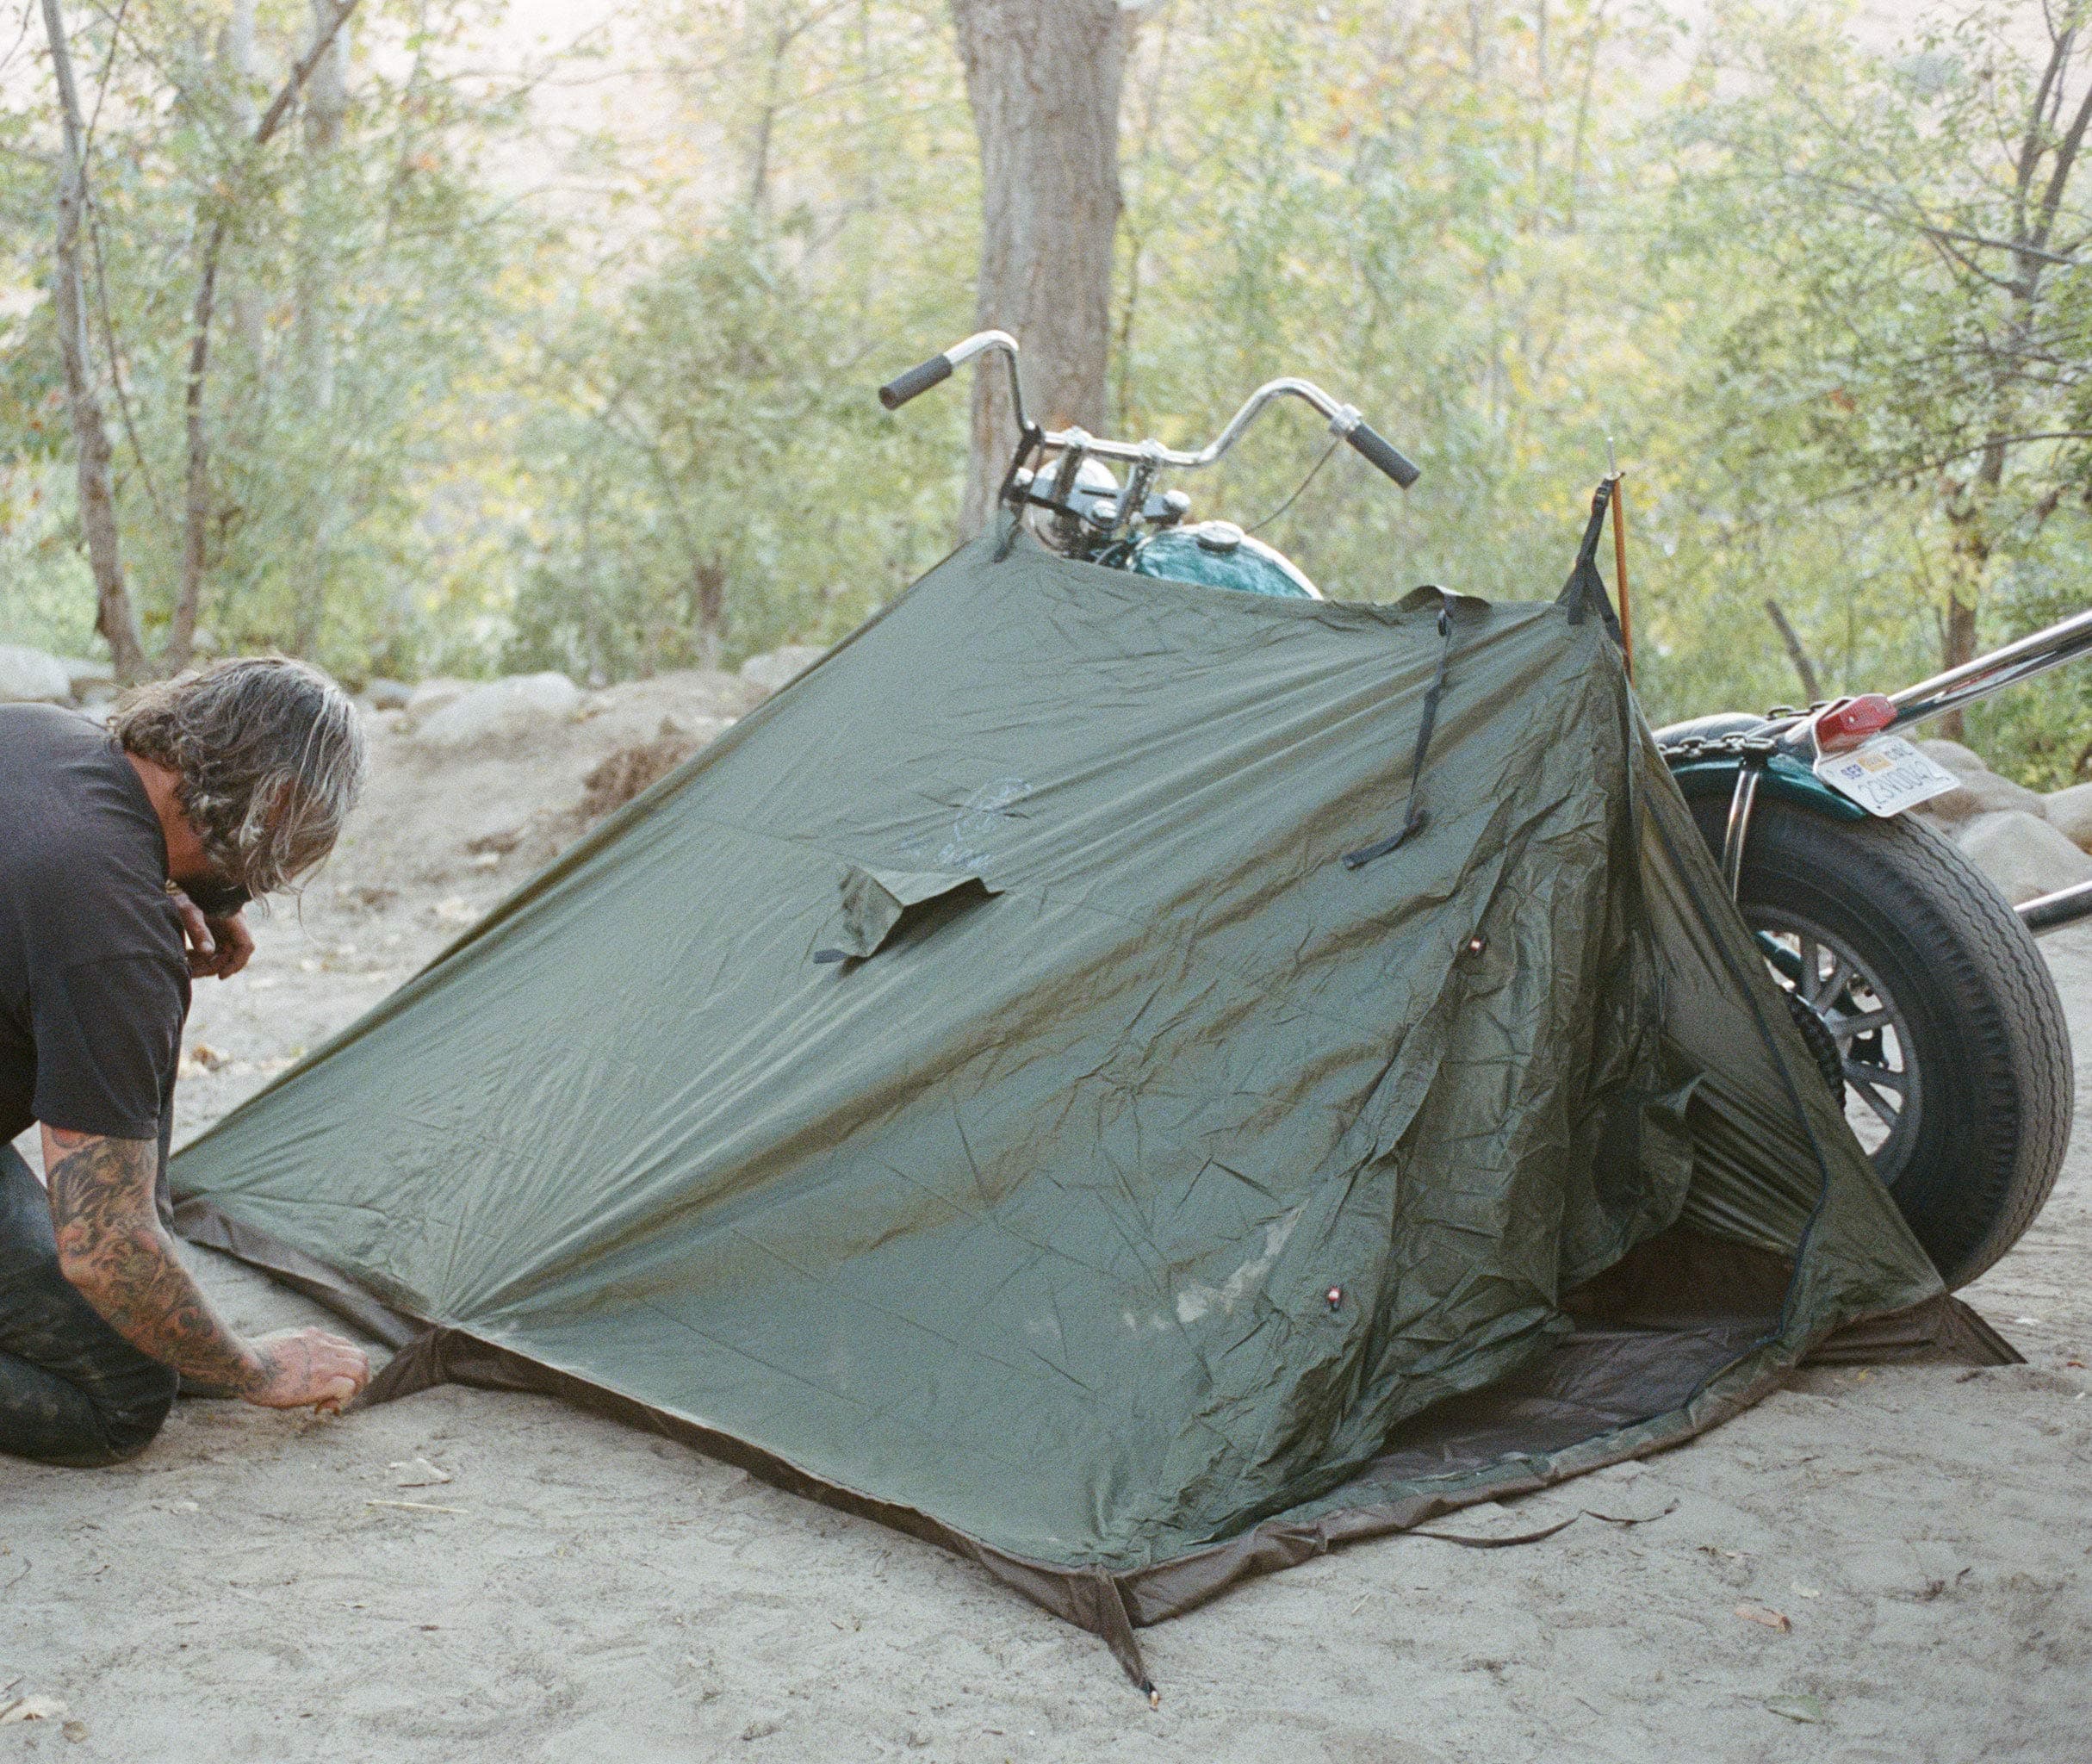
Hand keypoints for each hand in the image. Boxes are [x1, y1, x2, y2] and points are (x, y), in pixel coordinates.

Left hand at [169, 891, 253, 978]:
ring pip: (223, 953)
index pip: (246, 946)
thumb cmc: (186, 896)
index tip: (221, 976)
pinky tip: (186, 957)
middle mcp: (234, 926)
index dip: (236, 963)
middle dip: (215, 967)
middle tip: (194, 973)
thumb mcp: (190, 912)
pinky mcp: (217, 930)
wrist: (183, 884)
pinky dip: (202, 956)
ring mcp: (226, 929)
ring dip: (207, 963)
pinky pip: (215, 949)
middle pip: (233, 954)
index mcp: (234, 920)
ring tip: (186, 966)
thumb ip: (199, 931)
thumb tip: (208, 953)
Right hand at [242, 1327, 370, 1413]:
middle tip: (343, 1394)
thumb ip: (292, 1348)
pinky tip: (324, 1408)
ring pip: (360, 1370)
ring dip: (355, 1388)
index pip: (345, 1346)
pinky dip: (343, 1399)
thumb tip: (291, 1362)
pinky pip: (349, 1387)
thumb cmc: (250, 1358)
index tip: (332, 1380)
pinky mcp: (322, 1380)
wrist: (246, 1365)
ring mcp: (325, 1362)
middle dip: (358, 1377)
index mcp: (313, 1335)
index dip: (344, 1364)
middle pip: (360, 1357)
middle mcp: (324, 1345)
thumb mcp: (276, 1342)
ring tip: (338, 1402)